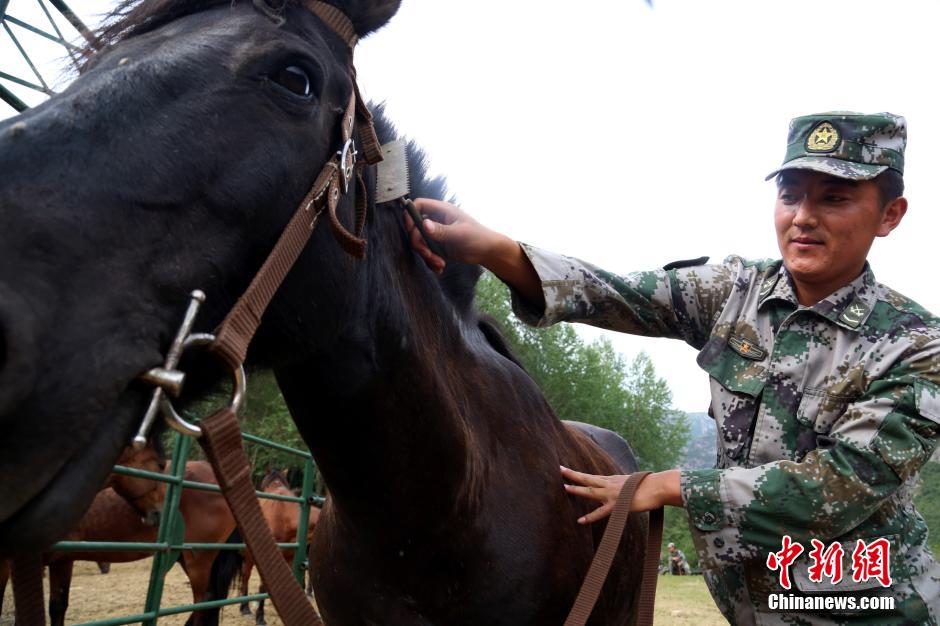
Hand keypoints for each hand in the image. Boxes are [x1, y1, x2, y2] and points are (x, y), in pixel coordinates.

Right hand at [404, 198, 544, 306]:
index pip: (418, 205)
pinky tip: (441, 268)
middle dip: (420, 245)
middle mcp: (436, 220)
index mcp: (442, 210)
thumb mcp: (460, 234)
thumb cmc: (478, 237)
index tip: (411, 230)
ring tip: (440, 265)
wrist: (487, 252)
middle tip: (430, 256)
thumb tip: (424, 224)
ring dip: (427, 256)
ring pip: (420, 243)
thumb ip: (441, 230)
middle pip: (415, 228)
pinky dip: (431, 261)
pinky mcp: (438, 245)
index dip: (410, 215)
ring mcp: (436, 233)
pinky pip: (427, 252)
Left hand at [560, 466, 682, 523]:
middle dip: (573, 474)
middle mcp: (611, 484)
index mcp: (614, 479)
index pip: (594, 477)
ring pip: (591, 491)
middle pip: (588, 478)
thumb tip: (627, 489)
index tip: (571, 471)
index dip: (582, 475)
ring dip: (577, 489)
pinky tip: (580, 520)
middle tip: (560, 469)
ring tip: (564, 487)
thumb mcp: (635, 483)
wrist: (659, 486)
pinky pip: (601, 512)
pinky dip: (590, 517)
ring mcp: (612, 494)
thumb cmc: (651, 485)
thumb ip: (627, 486)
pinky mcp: (617, 505)